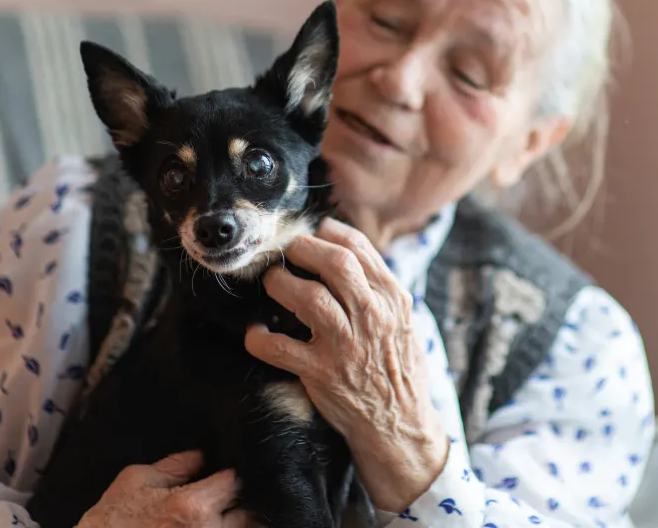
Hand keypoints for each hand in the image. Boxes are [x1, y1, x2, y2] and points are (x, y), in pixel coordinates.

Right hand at [75, 450, 250, 527]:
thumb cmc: (109, 522)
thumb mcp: (135, 481)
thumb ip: (174, 466)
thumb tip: (201, 457)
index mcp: (192, 506)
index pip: (235, 483)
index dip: (229, 478)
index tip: (222, 479)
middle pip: (247, 515)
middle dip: (235, 507)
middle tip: (221, 502)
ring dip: (232, 523)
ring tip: (212, 518)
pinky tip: (204, 527)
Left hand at [244, 218, 449, 512]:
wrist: (399, 425)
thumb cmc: (396, 367)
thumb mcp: (402, 320)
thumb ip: (377, 287)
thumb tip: (342, 252)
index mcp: (392, 299)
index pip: (359, 249)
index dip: (328, 233)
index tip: (311, 232)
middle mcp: (372, 317)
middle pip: (335, 264)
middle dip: (303, 249)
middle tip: (286, 253)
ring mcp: (346, 345)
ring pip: (308, 298)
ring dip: (280, 284)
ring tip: (272, 285)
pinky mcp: (321, 373)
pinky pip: (279, 347)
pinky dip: (259, 336)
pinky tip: (256, 332)